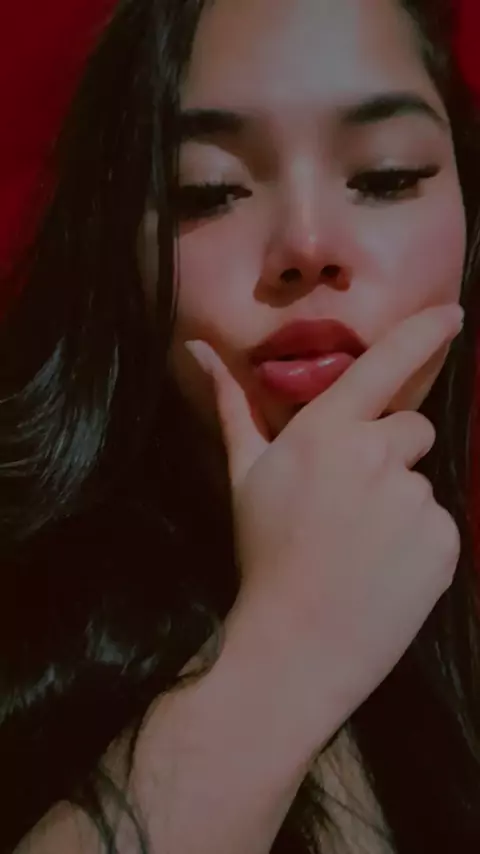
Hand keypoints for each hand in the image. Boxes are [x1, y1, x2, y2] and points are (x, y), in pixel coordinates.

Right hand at [186, 304, 462, 735]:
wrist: (296, 643)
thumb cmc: (262, 552)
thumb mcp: (245, 474)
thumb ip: (233, 406)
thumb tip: (199, 348)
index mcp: (328, 432)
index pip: (385, 365)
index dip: (422, 332)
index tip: (453, 314)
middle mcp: (378, 455)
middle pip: (412, 427)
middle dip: (391, 450)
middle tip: (352, 499)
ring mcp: (416, 500)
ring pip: (420, 481)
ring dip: (399, 500)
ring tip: (362, 545)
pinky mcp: (445, 542)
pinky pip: (437, 524)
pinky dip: (417, 541)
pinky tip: (384, 569)